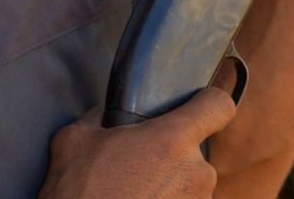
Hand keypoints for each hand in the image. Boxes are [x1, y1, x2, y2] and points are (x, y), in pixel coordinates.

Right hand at [39, 88, 235, 197]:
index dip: (209, 103)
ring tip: (136, 192)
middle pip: (196, 151)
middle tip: (138, 167)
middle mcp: (196, 172)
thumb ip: (100, 117)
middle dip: (171, 156)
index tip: (198, 108)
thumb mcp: (75, 140)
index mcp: (173, 141)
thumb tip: (105, 114)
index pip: (218, 106)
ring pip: (190, 183)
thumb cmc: (79, 193)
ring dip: (169, 186)